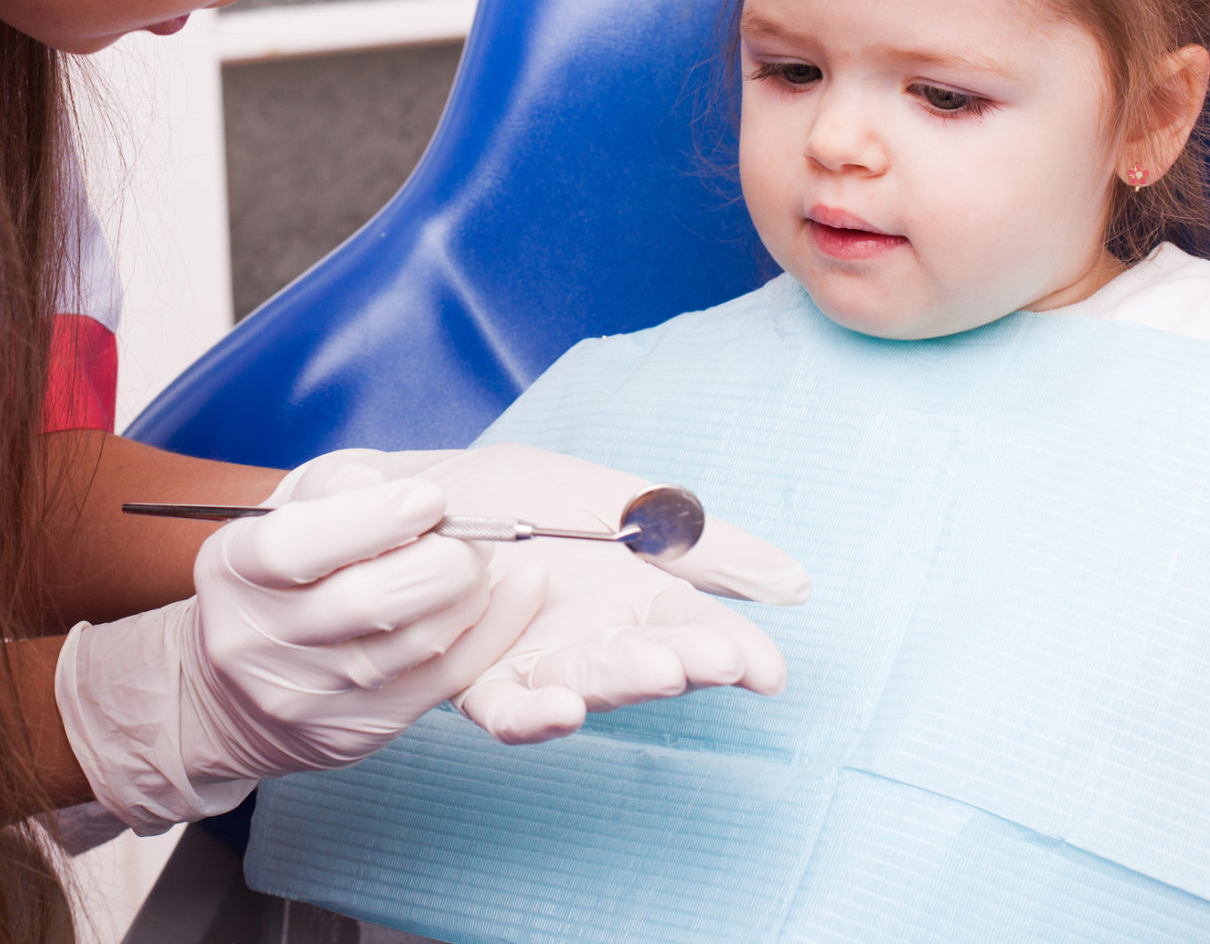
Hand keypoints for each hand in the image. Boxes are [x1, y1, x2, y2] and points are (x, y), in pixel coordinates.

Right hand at [52, 477, 544, 830]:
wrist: (233, 697)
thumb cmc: (272, 582)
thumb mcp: (278, 517)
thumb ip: (330, 489)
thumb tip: (387, 489)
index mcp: (234, 572)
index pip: (297, 547)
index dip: (373, 519)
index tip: (429, 497)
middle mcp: (262, 640)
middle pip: (366, 603)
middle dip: (438, 560)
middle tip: (469, 535)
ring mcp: (312, 694)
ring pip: (413, 644)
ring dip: (467, 594)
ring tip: (480, 561)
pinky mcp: (361, 729)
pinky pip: (445, 680)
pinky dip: (493, 632)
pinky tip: (522, 594)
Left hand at [285, 443, 808, 744]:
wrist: (412, 498)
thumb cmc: (515, 496)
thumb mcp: (619, 501)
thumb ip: (705, 545)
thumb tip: (797, 584)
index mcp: (635, 602)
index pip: (697, 633)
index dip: (734, 652)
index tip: (767, 670)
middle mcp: (594, 644)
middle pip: (648, 663)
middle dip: (682, 663)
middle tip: (709, 659)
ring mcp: (538, 665)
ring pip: (588, 688)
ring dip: (621, 685)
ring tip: (651, 672)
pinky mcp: (478, 680)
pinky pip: (510, 708)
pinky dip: (536, 713)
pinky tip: (559, 705)